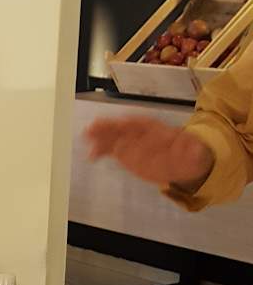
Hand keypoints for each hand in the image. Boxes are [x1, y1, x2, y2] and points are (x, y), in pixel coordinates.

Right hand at [85, 116, 213, 189]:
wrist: (186, 159)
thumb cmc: (191, 153)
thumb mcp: (197, 152)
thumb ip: (194, 151)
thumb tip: (196, 150)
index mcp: (158, 130)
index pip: (143, 125)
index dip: (131, 125)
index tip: (120, 125)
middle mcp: (143, 133)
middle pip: (124, 128)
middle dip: (109, 127)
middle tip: (93, 127)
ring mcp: (132, 142)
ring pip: (114, 137)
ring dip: (100, 136)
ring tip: (87, 135)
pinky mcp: (126, 153)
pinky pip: (111, 149)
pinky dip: (101, 151)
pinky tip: (91, 156)